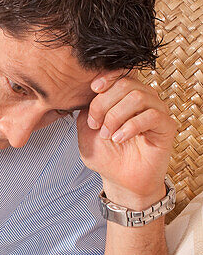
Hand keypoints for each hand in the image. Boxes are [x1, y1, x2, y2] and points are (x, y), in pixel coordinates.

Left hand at [77, 73, 175, 206]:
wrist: (120, 181)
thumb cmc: (106, 156)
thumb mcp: (86, 131)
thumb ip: (86, 111)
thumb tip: (87, 95)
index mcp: (125, 97)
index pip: (122, 73)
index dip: (107, 77)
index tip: (93, 89)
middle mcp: (144, 100)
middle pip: (126, 83)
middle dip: (105, 103)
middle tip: (96, 125)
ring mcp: (157, 112)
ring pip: (139, 96)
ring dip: (116, 115)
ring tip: (108, 135)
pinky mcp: (166, 127)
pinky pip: (152, 116)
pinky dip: (131, 126)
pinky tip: (119, 138)